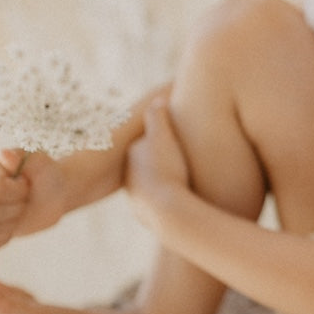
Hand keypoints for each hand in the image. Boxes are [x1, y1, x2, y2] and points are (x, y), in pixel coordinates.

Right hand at [0, 148, 67, 251]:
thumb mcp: (42, 164)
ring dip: (9, 226)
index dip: (17, 192)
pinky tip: (11, 226)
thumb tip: (4, 154)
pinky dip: (3, 239)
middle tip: (24, 200)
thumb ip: (24, 159)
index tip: (26, 184)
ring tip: (18, 213)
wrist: (52, 195)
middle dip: (15, 210)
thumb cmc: (46, 176)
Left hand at [124, 96, 191, 224]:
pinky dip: (167, 200)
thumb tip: (158, 98)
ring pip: (152, 185)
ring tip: (183, 181)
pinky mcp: (145, 215)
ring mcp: (136, 198)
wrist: (167, 211)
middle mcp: (129, 176)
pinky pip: (158, 203)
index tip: (175, 138)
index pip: (147, 142)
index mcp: (132, 155)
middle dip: (161, 162)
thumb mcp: (162, 135)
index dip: (162, 139)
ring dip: (165, 182)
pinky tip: (181, 200)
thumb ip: (157, 116)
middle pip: (148, 164)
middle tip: (181, 159)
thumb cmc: (166, 169)